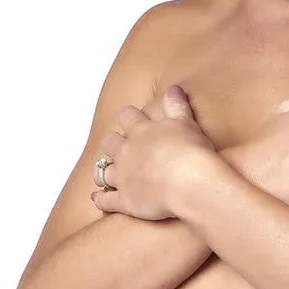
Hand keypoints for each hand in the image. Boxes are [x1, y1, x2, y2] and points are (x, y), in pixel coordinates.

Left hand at [90, 84, 218, 219]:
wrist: (190, 182)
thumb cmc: (191, 151)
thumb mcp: (186, 122)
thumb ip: (177, 105)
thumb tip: (173, 87)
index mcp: (141, 131)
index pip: (127, 116)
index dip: (129, 117)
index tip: (132, 119)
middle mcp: (126, 152)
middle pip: (109, 142)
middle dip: (113, 143)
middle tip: (120, 146)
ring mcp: (122, 177)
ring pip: (102, 171)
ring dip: (103, 170)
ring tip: (106, 171)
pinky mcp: (124, 200)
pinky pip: (104, 200)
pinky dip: (99, 198)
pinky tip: (97, 197)